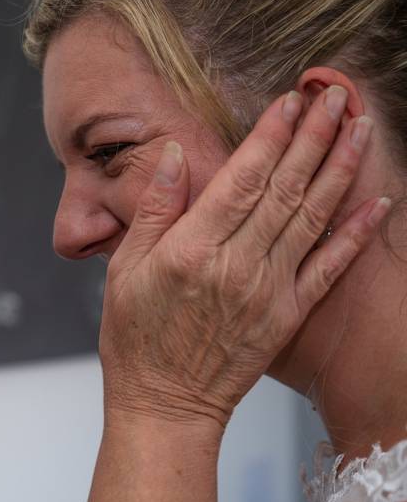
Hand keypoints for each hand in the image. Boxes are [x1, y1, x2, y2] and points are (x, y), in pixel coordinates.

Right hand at [100, 87, 385, 428]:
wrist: (164, 405)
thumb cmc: (136, 340)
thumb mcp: (126, 270)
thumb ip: (156, 210)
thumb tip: (176, 156)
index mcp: (192, 251)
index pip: (240, 180)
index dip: (269, 137)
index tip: (289, 101)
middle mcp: (236, 266)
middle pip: (284, 189)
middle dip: (314, 137)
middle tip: (336, 96)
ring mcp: (267, 291)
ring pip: (312, 218)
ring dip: (340, 169)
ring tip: (360, 129)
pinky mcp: (287, 315)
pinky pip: (328, 268)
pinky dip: (356, 234)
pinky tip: (377, 202)